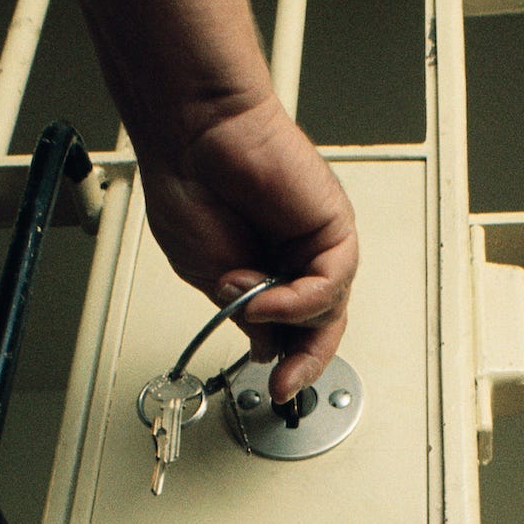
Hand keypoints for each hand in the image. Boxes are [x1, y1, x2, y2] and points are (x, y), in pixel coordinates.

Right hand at [136, 94, 356, 402]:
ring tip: (246, 302)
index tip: (277, 388)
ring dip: (286, 317)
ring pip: (328, 307)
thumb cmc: (191, 186)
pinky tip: (265, 296)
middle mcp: (295, 257)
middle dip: (306, 359)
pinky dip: (299, 299)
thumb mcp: (208, 274)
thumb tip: (267, 345)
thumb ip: (242, 312)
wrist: (195, 135)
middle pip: (322, 324)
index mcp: (265, 269)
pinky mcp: (333, 226)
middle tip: (287, 384)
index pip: (293, 329)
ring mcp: (315, 242)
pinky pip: (332, 281)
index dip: (289, 361)